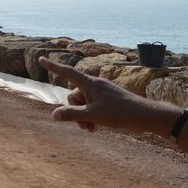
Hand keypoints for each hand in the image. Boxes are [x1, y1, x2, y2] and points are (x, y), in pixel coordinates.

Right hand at [38, 57, 175, 134]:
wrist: (146, 116)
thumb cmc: (120, 113)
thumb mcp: (92, 115)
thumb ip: (71, 114)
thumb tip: (53, 115)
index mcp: (90, 84)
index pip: (67, 72)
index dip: (53, 66)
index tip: (41, 58)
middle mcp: (95, 85)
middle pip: (74, 96)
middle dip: (75, 111)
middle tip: (85, 125)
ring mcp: (102, 92)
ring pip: (83, 103)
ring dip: (83, 117)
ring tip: (92, 128)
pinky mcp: (109, 99)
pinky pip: (92, 106)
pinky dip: (91, 116)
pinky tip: (97, 126)